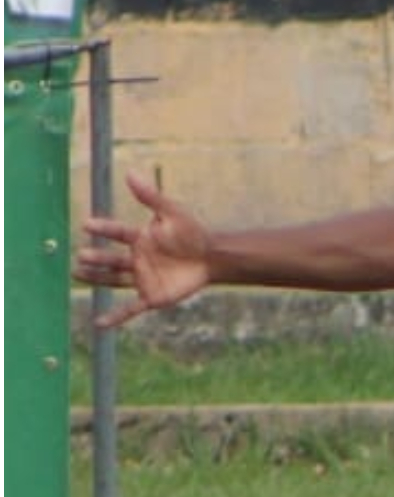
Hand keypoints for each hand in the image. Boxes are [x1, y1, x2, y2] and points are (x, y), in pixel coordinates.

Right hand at [77, 174, 216, 327]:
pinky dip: (115, 317)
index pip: (117, 232)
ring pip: (113, 280)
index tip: (87, 224)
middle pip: (111, 258)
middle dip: (97, 257)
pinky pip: (130, 308)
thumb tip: (130, 173)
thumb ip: (151, 196)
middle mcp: (135, 258)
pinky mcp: (151, 296)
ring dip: (96, 278)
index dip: (104, 228)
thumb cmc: (193, 234)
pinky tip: (98, 324)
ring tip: (77, 273)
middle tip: (82, 254)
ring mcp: (141, 278)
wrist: (214, 259)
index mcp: (138, 238)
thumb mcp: (172, 213)